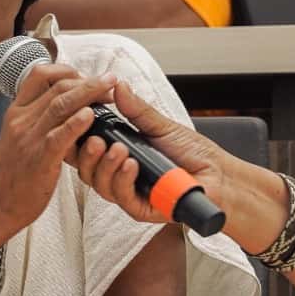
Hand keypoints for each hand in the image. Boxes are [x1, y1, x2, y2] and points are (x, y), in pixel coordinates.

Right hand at [0, 63, 115, 227]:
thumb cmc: (11, 175)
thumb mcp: (17, 138)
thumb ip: (35, 119)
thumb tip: (59, 103)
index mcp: (16, 112)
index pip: (39, 75)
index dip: (67, 70)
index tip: (86, 76)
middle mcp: (21, 120)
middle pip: (57, 86)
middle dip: (88, 81)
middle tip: (110, 82)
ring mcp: (29, 139)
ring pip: (60, 105)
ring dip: (89, 93)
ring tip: (110, 90)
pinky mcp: (39, 160)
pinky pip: (59, 136)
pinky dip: (76, 123)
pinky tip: (91, 116)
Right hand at [74, 78, 235, 225]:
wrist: (217, 173)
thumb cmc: (191, 152)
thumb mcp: (160, 125)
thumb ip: (137, 110)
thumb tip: (119, 87)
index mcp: (119, 154)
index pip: (87, 150)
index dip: (77, 139)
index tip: (78, 122)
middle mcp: (119, 175)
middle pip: (87, 170)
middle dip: (87, 155)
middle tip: (96, 140)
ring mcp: (129, 193)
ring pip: (101, 185)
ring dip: (106, 166)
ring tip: (119, 150)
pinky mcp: (141, 208)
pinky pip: (123, 198)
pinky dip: (124, 181)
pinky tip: (132, 166)